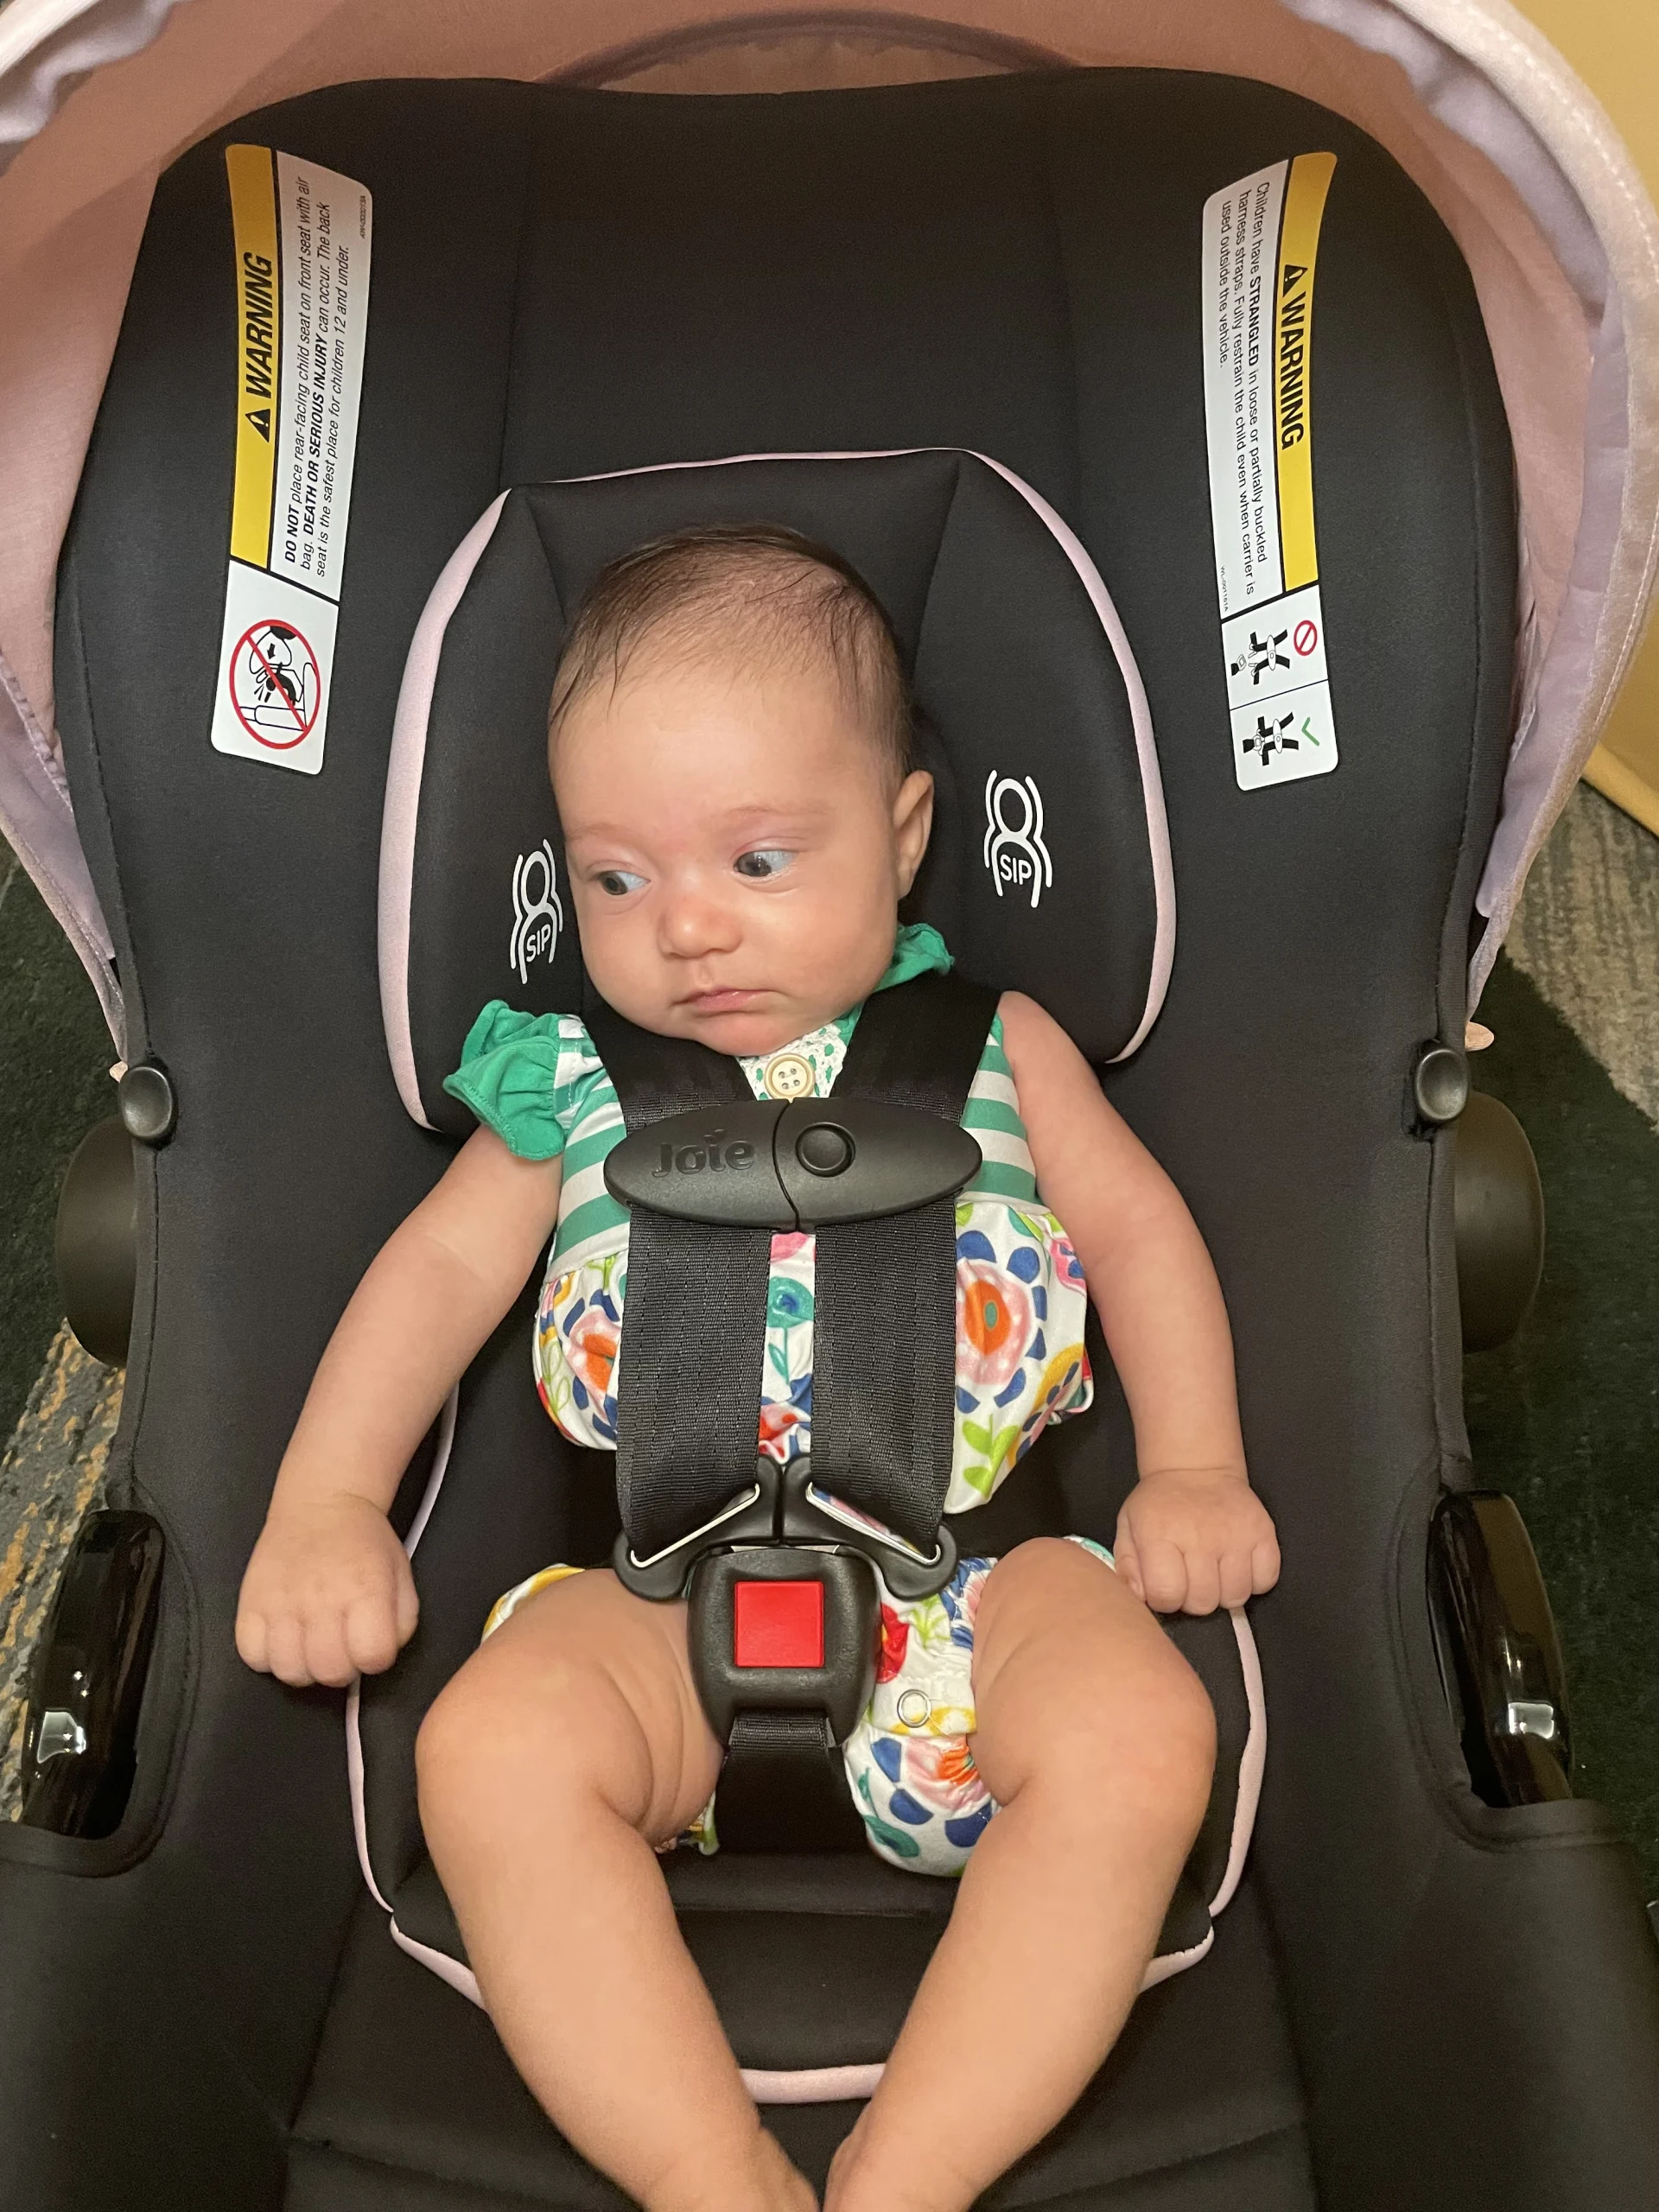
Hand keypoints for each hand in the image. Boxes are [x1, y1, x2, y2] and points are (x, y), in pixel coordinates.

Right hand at [236, 1492, 418, 1685]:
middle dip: (341, 1667)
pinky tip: (284, 1636)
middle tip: (340, 1647)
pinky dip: (268, 1656)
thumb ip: (401, 1622)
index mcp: (365, 1590)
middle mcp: (321, 1599)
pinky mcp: (249, 1603)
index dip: (376, 1658)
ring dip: (304, 1666)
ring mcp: (281, 1603)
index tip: (370, 1645)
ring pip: (290, 1671)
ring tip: (311, 1644)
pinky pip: (253, 1656)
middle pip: (330, 1672)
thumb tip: (381, 1655)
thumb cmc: (363, 1542)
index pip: (373, 1657)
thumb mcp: (401, 1575)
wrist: (321, 1506)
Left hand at [1113, 1466, 1279, 1615]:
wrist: (1196, 1468)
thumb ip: (1128, 1568)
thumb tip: (1140, 1598)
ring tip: (1213, 1573)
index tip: (1165, 1586)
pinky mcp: (1263, 1533)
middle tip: (1189, 1578)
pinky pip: (1265, 1581)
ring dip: (1223, 1593)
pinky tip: (1236, 1567)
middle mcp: (1200, 1536)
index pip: (1166, 1595)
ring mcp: (1236, 1535)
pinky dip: (1253, 1582)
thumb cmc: (1160, 1505)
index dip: (1164, 1599)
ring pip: (1235, 1596)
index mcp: (1160, 1535)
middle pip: (1203, 1602)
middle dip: (1193, 1599)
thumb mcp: (1129, 1528)